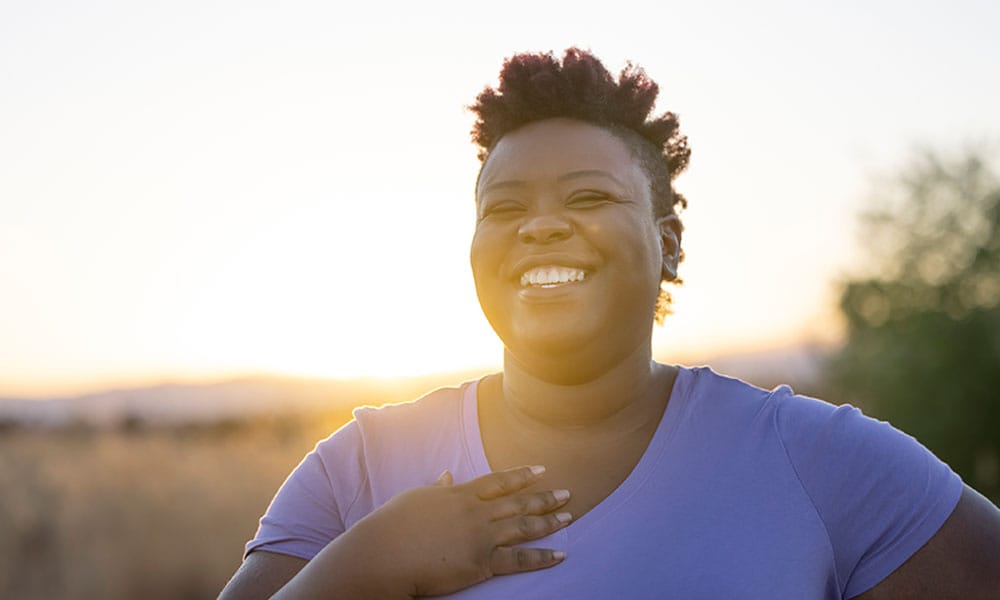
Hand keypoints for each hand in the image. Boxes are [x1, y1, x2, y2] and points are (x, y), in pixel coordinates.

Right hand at [330, 465, 571, 597]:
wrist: (383, 553)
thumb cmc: (393, 525)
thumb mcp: (417, 498)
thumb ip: (438, 487)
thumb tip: (448, 474)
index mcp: (459, 494)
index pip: (498, 481)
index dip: (521, 476)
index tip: (541, 471)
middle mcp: (475, 512)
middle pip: (518, 503)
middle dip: (544, 498)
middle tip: (568, 494)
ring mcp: (480, 537)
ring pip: (523, 527)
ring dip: (549, 522)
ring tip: (569, 517)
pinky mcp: (480, 563)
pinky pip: (518, 560)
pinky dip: (541, 557)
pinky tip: (560, 554)